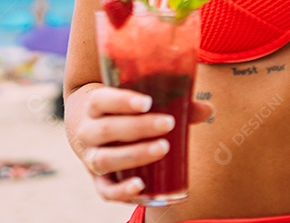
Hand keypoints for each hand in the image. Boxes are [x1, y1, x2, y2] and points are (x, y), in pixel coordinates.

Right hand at [72, 85, 212, 202]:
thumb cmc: (119, 107)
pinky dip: (121, 191)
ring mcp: (89, 156)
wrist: (82, 122)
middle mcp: (86, 131)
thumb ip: (169, 101)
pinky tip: (141, 187)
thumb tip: (207, 110)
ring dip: (134, 155)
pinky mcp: (97, 179)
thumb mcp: (132, 98)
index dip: (123, 101)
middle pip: (107, 130)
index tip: (148, 102)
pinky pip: (105, 190)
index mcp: (92, 104)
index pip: (102, 100)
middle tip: (168, 123)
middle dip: (139, 128)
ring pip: (106, 159)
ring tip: (162, 149)